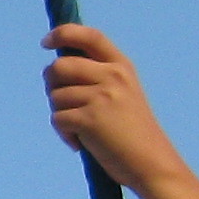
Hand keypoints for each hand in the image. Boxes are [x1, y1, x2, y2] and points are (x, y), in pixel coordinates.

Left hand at [42, 24, 184, 190]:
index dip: (63, 34)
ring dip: (60, 114)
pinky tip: (79, 143)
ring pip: (55, 96)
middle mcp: (113, 76)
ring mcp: (102, 96)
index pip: (89, 36)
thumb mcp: (122, 94)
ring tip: (80, 129)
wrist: (152, 164)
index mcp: (122, 66)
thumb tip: (53, 69)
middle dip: (51, 85)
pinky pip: (57, 118)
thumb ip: (96, 77)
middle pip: (58, 66)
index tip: (46, 42)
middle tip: (64, 105)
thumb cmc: (131, 133)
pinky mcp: (91, 118)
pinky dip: (63, 133)